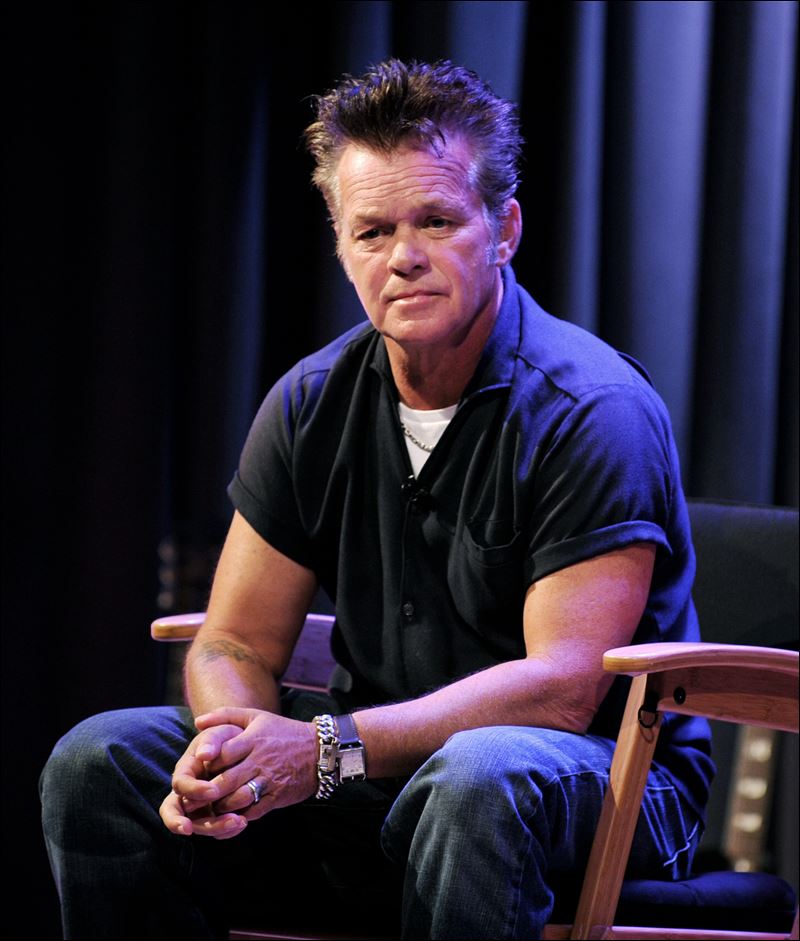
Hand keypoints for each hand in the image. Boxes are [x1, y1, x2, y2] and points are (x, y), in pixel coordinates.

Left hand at [160, 708, 317, 838]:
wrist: (319, 751)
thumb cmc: (283, 732)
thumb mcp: (256, 717)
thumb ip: (226, 715)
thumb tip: (198, 722)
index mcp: (253, 739)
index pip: (222, 753)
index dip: (207, 763)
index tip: (198, 769)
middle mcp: (260, 760)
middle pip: (226, 781)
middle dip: (207, 792)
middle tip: (195, 797)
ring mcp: (269, 780)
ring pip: (237, 800)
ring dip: (221, 806)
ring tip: (212, 805)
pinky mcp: (277, 797)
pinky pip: (253, 810)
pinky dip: (238, 815)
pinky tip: (230, 813)